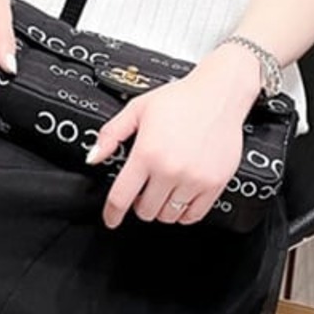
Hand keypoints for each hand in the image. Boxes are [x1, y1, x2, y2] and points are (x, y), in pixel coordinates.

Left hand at [86, 47, 261, 227]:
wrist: (219, 95)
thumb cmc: (180, 100)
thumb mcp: (137, 109)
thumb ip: (111, 134)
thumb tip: (94, 157)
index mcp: (147, 153)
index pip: (121, 197)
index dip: (112, 213)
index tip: (111, 218)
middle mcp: (170, 170)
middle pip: (145, 211)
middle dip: (139, 204)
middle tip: (144, 190)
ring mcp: (194, 179)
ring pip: (168, 216)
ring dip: (161, 208)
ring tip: (163, 191)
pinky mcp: (214, 184)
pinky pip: (193, 215)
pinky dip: (183, 213)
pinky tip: (180, 198)